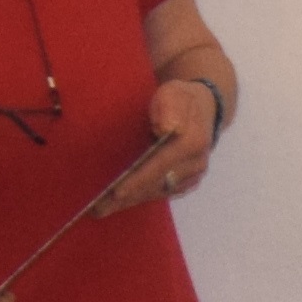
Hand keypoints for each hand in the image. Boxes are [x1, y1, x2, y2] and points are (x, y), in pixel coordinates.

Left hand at [112, 70, 223, 212]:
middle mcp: (196, 163)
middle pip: (157, 185)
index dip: (138, 179)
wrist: (203, 108)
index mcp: (193, 142)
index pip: (160, 164)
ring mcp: (194, 175)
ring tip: (103, 209)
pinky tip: (121, 203)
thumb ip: (169, 107)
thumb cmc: (181, 98)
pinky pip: (163, 193)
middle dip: (128, 197)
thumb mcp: (173, 92)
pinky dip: (141, 198)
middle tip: (98, 209)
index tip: (116, 192)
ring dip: (131, 202)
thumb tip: (166, 128)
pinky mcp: (188, 182)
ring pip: (159, 193)